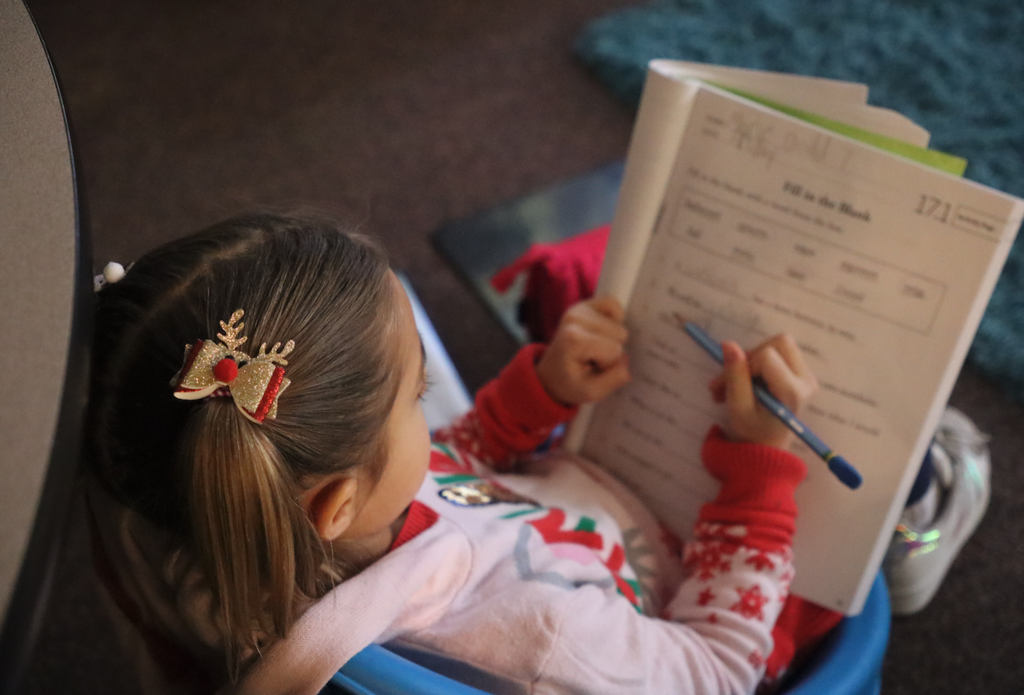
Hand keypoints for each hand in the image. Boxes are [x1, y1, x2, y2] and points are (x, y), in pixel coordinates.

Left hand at [535, 296, 630, 405]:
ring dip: (610, 339)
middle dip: (610, 350)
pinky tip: (601, 333)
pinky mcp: (585, 304)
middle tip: (592, 358)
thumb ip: (614, 379)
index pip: (614, 350)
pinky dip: (614, 320)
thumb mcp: (591, 392)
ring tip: (592, 348)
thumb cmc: (571, 382)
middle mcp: (574, 319)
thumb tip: (627, 358)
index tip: (591, 367)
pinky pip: (613, 304)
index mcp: (573, 340)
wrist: (552, 373)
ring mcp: (579, 309)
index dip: (608, 363)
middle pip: (620, 334)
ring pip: (619, 323)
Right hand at [708, 333, 817, 448]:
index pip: (767, 356)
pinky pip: (781, 352)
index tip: (731, 383)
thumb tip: (728, 345)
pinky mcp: (802, 373)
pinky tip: (750, 381)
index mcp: (793, 392)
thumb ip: (734, 375)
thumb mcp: (737, 407)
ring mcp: (808, 376)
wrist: (767, 446)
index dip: (745, 364)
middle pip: (780, 342)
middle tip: (733, 377)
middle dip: (751, 356)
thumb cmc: (751, 431)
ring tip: (737, 382)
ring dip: (754, 359)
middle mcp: (807, 380)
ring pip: (780, 344)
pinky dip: (761, 362)